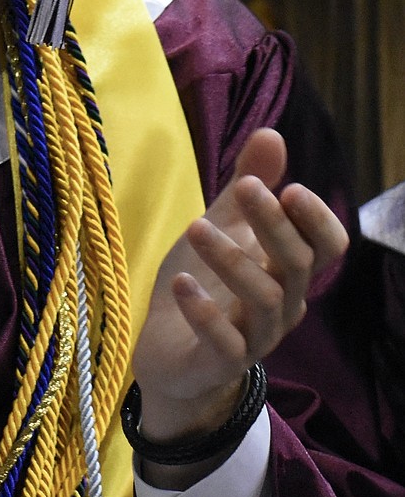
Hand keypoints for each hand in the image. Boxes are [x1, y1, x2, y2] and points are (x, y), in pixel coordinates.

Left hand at [131, 129, 347, 482]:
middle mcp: (283, 304)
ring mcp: (255, 337)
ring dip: (230, 259)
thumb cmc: (205, 284)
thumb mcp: (223, 227)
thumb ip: (248, 184)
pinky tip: (181, 283)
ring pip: (263, 299)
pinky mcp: (220, 363)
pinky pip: (225, 343)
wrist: (168, 355)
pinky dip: (205, 312)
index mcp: (288, 270)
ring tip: (195, 227)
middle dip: (273, 223)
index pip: (328, 246)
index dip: (316, 219)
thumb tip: (272, 132)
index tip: (290, 187)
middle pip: (297, 265)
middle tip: (244, 186)